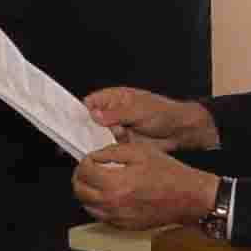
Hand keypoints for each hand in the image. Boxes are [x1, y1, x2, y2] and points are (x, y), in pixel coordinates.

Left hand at [74, 137, 223, 231]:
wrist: (188, 197)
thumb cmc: (169, 174)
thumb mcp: (140, 151)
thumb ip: (112, 152)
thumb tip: (95, 156)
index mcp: (115, 183)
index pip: (84, 172)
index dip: (85, 161)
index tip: (91, 158)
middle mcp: (113, 204)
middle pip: (79, 190)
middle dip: (80, 176)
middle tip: (89, 169)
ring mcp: (118, 218)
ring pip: (87, 206)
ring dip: (87, 192)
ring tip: (97, 181)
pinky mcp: (124, 225)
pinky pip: (100, 216)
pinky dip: (98, 205)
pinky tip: (109, 195)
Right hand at [86, 88, 218, 153]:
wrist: (180, 132)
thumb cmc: (163, 113)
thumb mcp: (139, 110)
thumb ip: (116, 113)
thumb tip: (95, 115)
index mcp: (115, 98)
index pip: (91, 102)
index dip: (80, 110)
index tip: (70, 119)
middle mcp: (113, 113)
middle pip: (90, 120)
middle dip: (84, 128)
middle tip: (73, 135)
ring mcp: (116, 128)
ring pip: (97, 136)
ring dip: (96, 140)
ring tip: (93, 143)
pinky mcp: (122, 143)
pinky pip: (108, 147)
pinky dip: (106, 151)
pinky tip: (104, 153)